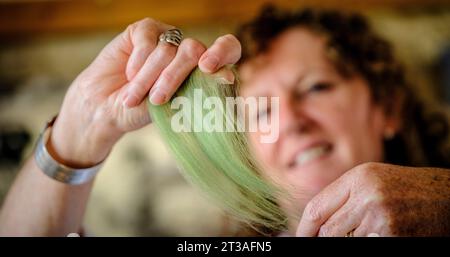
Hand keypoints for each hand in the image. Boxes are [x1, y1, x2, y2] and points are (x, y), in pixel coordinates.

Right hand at [47, 18, 240, 166]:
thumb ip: (199, 91)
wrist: (104, 109)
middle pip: (194, 49)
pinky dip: (137, 62)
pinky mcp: (144, 31)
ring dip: (148, 79)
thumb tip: (229, 76)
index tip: (208, 69)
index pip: (228, 49)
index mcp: (203, 70)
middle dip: (173, 78)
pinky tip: (128, 74)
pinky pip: (147, 39)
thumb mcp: (172, 108)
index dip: (222, 53)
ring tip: (133, 98)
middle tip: (157, 99)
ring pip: (167, 49)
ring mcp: (166, 39)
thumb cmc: (142, 112)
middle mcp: (187, 52)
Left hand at [296, 162, 449, 235]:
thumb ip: (344, 196)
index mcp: (358, 177)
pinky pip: (366, 245)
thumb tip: (316, 221)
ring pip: (345, 241)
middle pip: (328, 230)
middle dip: (323, 240)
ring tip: (367, 230)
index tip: (301, 238)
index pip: (317, 208)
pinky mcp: (393, 234)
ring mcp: (380, 216)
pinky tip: (380, 233)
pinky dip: (368, 242)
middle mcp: (367, 194)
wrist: (447, 196)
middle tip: (323, 241)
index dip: (304, 229)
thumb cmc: (406, 188)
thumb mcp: (371, 181)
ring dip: (350, 241)